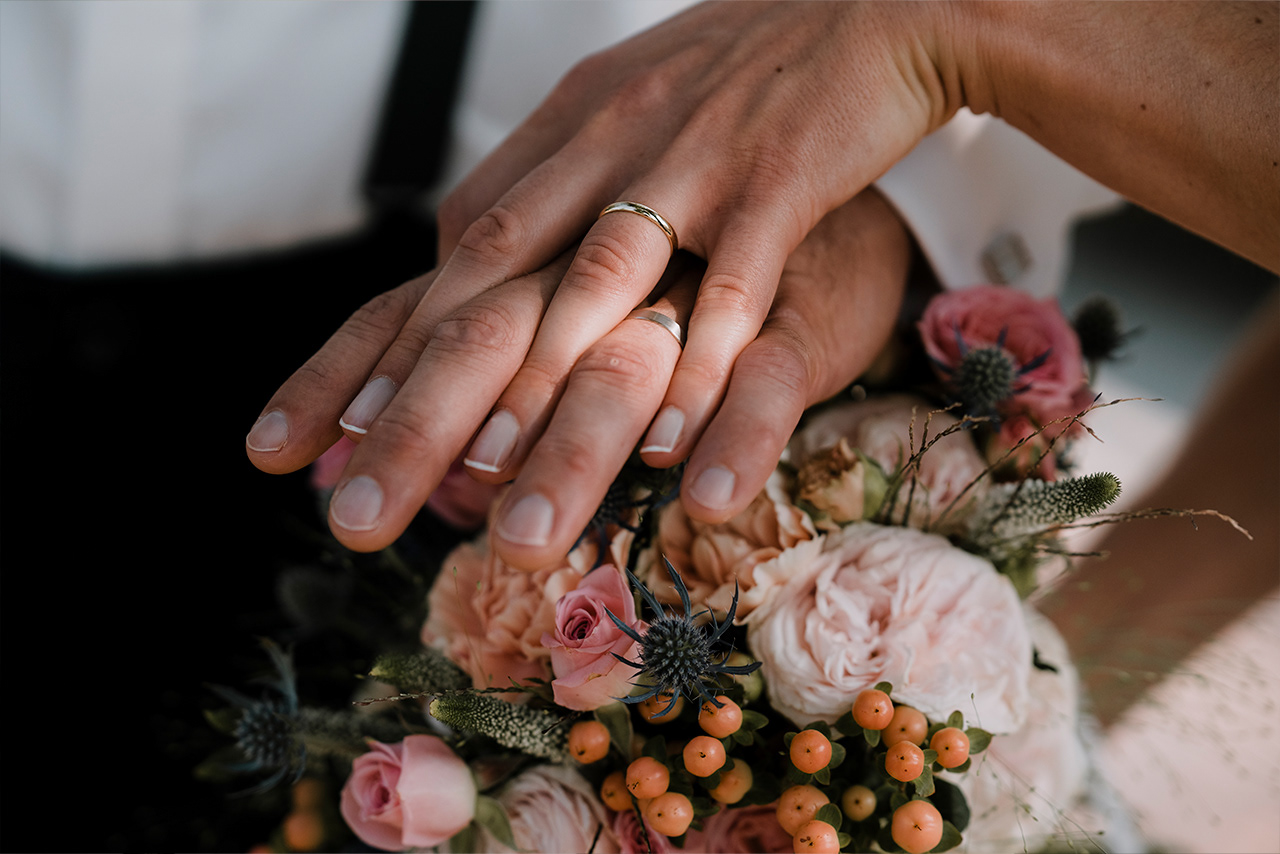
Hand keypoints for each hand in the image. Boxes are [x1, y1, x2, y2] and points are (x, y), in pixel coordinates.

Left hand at [247, 1, 949, 558]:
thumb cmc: (739, 71)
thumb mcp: (622, 110)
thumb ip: (549, 186)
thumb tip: (462, 253)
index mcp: (563, 131)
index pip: (446, 253)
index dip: (372, 351)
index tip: (310, 442)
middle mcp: (604, 144)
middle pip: (490, 284)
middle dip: (418, 406)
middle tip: (357, 509)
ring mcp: (688, 162)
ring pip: (597, 291)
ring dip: (543, 401)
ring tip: (497, 501)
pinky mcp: (781, 181)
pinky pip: (735, 288)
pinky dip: (701, 371)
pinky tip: (671, 456)